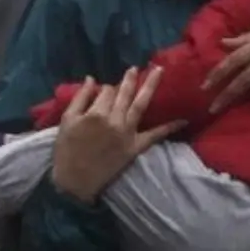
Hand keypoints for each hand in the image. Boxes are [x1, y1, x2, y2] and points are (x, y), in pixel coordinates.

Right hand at [50, 67, 184, 203]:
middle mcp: (115, 120)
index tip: (104, 92)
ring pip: (141, 105)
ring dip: (150, 86)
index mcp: (96, 113)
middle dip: (130, 79)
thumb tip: (90, 79)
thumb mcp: (66, 121)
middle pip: (125, 94)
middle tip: (136, 68)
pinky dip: (169, 127)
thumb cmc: (66, 151)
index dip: (105, 89)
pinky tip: (183, 120)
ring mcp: (127, 133)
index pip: (106, 92)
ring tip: (158, 71)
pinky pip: (155, 135)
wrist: (75, 182)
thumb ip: (80, 98)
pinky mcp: (135, 147)